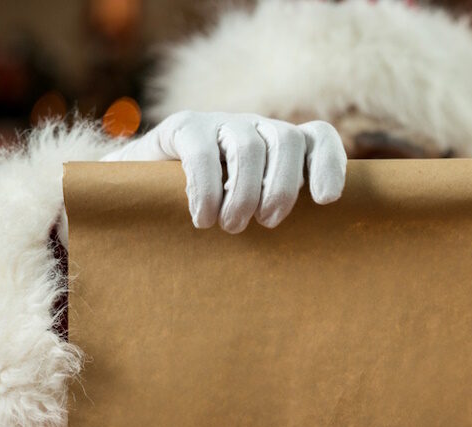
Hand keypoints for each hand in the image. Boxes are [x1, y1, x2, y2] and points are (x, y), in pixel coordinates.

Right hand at [101, 111, 346, 232]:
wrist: (142, 194)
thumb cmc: (213, 214)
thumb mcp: (254, 216)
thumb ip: (281, 220)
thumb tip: (317, 256)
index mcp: (281, 148)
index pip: (318, 137)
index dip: (329, 163)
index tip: (325, 200)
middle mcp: (256, 129)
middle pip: (287, 140)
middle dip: (282, 187)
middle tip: (267, 223)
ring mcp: (221, 124)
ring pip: (248, 146)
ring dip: (244, 193)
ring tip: (231, 227)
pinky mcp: (184, 127)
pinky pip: (202, 152)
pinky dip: (207, 190)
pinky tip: (202, 219)